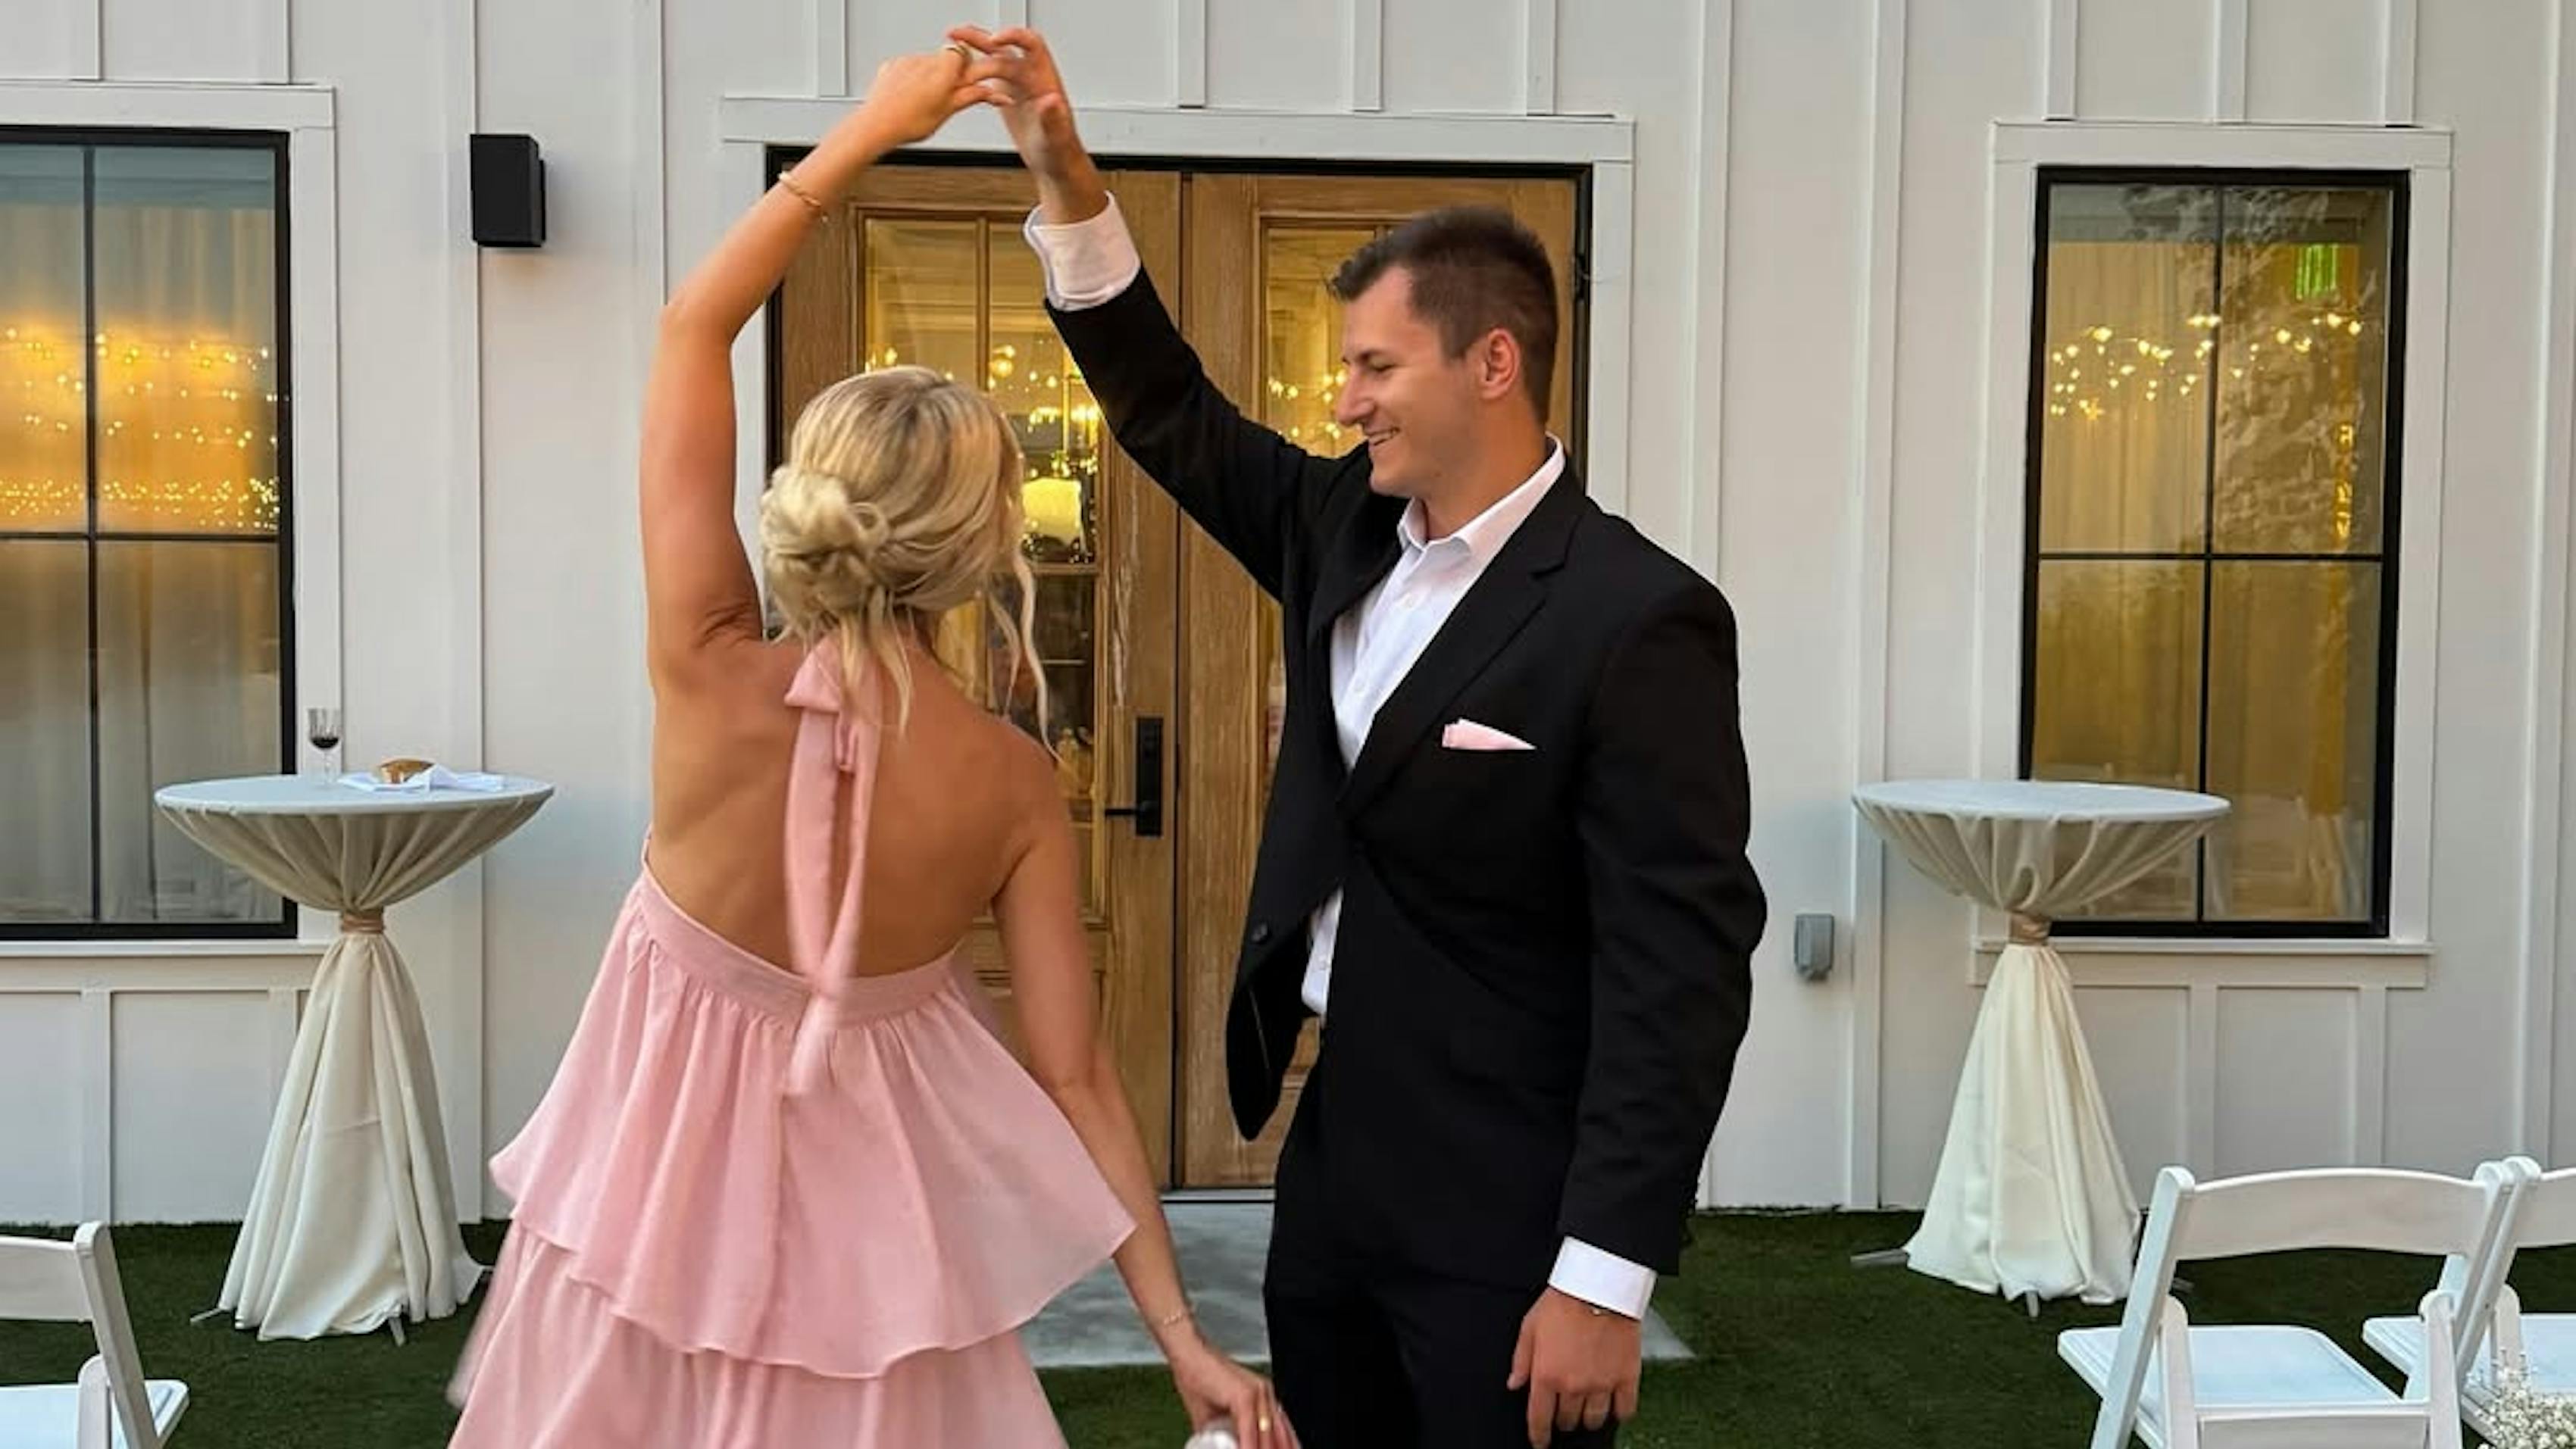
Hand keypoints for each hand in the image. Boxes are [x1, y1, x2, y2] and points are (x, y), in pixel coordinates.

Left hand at [850, 45, 997, 147]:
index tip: (965, 82)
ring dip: (929, 76)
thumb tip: (995, 94)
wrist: (876, 125)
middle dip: (948, 74)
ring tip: (922, 100)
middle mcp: (925, 61)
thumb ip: (972, 96)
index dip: (966, 67)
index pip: (963, 53)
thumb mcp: (947, 111)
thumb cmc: (909, 123)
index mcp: (943, 71)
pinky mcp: (893, 65)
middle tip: (944, 97)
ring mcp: (907, 62)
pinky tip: (908, 96)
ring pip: (927, 62)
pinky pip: (909, 66)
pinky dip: (912, 78)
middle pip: (945, 57)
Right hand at [945, 25, 1083, 177]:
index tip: (995, 40)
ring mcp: (1017, 84)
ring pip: (993, 58)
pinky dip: (971, 67)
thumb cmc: (1061, 151)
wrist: (1055, 163)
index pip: (1032, 45)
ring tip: (952, 41)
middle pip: (1006, 47)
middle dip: (983, 38)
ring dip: (974, 48)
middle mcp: (1030, 77)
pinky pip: (987, 74)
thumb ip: (1054, 118)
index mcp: (1044, 80)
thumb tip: (1051, 100)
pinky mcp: (1006, 94)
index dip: (1014, 37)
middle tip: (960, 34)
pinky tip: (956, 67)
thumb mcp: (1057, 136)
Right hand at [1167, 1332, 1297, 1448]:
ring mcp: (1258, 1394)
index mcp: (1263, 1399)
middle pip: (1278, 1438)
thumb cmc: (1198, 1380)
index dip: (1284, 1448)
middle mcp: (1266, 1395)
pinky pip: (1251, 1431)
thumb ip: (1220, 1434)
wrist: (1185, 1356)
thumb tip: (1218, 1448)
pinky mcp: (1244, 1395)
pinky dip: (1248, 1447)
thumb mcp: (1213, 1415)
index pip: (1281, 1435)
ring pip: (1267, 1438)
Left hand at [1507, 1288, 1641, 1445]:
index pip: (1539, 1420)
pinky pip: (1624, 1410)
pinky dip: (1618, 1413)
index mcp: (1547, 1375)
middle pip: (1567, 1421)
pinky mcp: (1626, 1377)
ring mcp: (1602, 1384)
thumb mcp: (1530, 1327)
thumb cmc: (1564, 1300)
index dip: (1538, 1436)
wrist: (1599, 1285)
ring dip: (1587, 1419)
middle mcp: (1574, 1385)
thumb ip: (1521, 1359)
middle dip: (1562, 1419)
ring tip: (1586, 1408)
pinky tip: (1613, 1407)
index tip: (1540, 1441)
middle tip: (1563, 1410)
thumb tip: (1514, 1383)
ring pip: (1593, 1420)